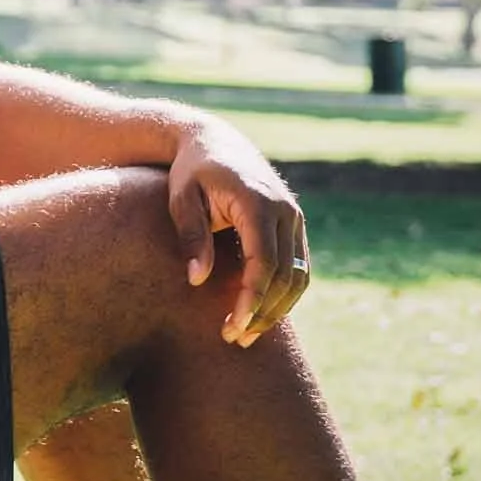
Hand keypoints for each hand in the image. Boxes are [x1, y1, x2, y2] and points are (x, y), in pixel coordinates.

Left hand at [164, 116, 309, 346]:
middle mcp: (285, 210)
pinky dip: (284, 294)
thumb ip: (191, 235)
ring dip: (277, 309)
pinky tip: (261, 313)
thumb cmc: (191, 171)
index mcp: (257, 202)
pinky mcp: (295, 225)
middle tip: (235, 339)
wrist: (214, 141)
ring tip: (247, 334)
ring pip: (299, 276)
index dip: (251, 298)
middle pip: (285, 275)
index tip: (233, 326)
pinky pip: (299, 268)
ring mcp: (295, 217)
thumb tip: (197, 280)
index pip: (263, 262)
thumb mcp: (181, 198)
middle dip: (263, 311)